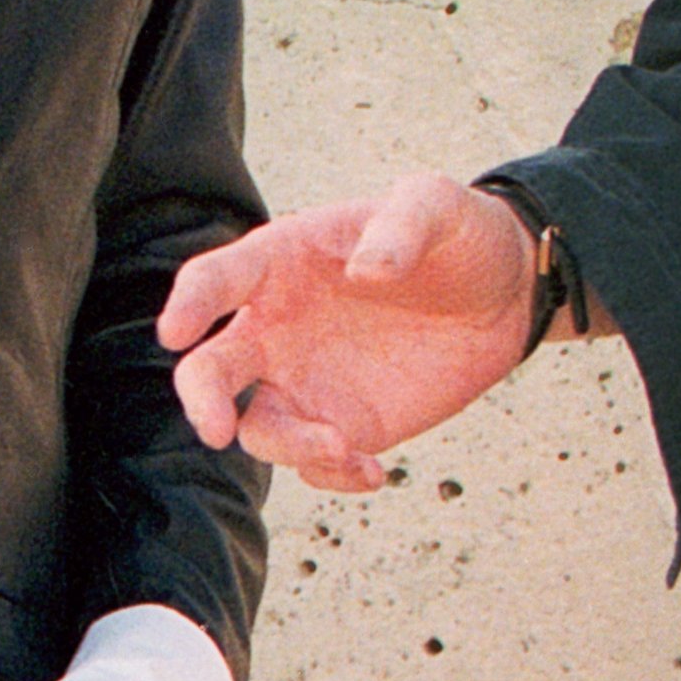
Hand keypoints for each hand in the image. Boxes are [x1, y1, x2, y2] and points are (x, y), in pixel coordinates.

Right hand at [155, 172, 540, 491]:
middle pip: (210, 367)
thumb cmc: (454, 234)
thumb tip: (367, 270)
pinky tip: (375, 471)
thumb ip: (401, 225)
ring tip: (343, 447)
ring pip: (260, 427)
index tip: (176, 332)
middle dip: (201, 398)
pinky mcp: (346, 423)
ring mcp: (307, 381)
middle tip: (216, 428)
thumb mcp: (436, 203)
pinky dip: (334, 477)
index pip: (216, 279)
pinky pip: (315, 463)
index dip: (189, 303)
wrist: (504, 293)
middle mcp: (278, 325)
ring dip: (287, 446)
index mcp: (283, 261)